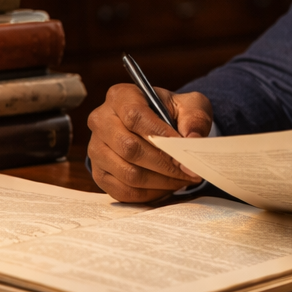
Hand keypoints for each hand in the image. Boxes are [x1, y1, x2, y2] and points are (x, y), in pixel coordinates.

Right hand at [87, 83, 214, 202]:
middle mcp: (101, 121)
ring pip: (127, 173)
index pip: (135, 116)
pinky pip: (123, 191)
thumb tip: (192, 140)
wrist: (158, 126)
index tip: (184, 151)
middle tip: (189, 171)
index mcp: (121, 97)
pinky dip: (149, 194)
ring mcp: (96, 149)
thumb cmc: (172, 113)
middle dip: (164, 164)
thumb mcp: (189, 105)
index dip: (161, 136)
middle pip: (129, 148)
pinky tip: (166, 187)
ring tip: (181, 179)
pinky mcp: (99, 173)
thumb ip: (194, 119)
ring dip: (160, 182)